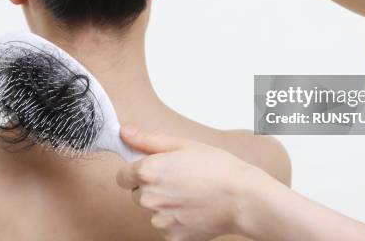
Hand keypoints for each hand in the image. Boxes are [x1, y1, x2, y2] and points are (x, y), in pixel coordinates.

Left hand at [116, 126, 270, 240]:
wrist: (242, 198)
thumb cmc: (217, 167)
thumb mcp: (183, 144)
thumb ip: (147, 140)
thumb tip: (124, 132)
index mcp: (147, 172)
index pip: (122, 176)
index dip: (137, 171)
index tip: (156, 170)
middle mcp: (147, 198)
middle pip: (136, 193)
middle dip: (151, 187)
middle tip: (179, 180)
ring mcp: (159, 220)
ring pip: (152, 210)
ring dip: (164, 204)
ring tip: (190, 194)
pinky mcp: (171, 236)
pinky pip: (165, 226)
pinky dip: (176, 220)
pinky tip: (194, 208)